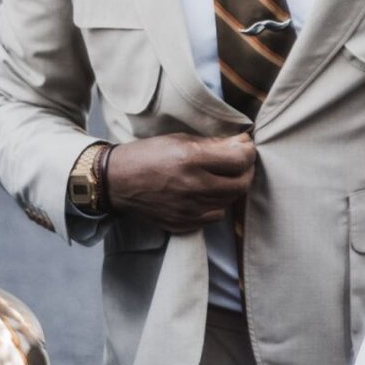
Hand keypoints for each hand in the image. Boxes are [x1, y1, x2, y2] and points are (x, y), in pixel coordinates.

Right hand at [107, 132, 255, 232]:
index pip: (239, 160)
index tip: (246, 146)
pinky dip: (217, 204)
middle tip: (240, 162)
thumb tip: (242, 143)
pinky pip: (214, 216)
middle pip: (240, 184)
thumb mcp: (179, 140)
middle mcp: (192, 187)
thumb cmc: (147, 155)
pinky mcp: (183, 224)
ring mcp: (188, 209)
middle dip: (246, 171)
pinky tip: (208, 193)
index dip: (248, 152)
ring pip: (229, 201)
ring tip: (223, 176)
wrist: (116, 182)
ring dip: (232, 187)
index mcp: (191, 160)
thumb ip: (214, 143)